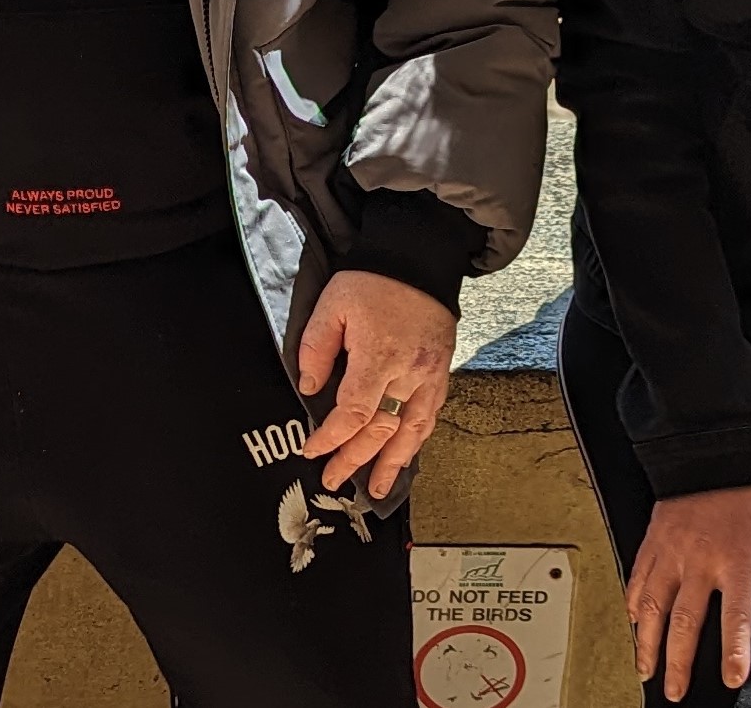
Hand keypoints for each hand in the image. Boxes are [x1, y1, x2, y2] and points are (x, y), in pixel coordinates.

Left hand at [295, 269, 456, 497]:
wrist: (419, 262)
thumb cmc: (372, 282)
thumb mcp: (332, 305)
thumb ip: (317, 348)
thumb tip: (309, 388)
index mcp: (379, 356)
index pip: (355, 412)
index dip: (333, 437)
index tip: (313, 450)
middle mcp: (409, 373)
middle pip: (382, 430)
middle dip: (355, 459)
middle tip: (334, 478)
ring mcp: (429, 377)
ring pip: (412, 432)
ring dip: (392, 464)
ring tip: (376, 489)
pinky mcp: (441, 374)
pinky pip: (430, 417)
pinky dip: (416, 442)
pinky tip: (405, 457)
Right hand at [625, 484, 750, 698]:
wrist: (712, 447)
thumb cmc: (750, 488)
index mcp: (736, 561)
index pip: (737, 617)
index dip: (734, 650)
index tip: (731, 677)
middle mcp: (699, 560)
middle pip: (685, 623)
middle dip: (678, 662)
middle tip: (675, 690)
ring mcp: (671, 551)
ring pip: (653, 606)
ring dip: (648, 642)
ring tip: (646, 669)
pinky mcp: (653, 540)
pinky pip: (638, 578)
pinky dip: (633, 604)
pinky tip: (634, 623)